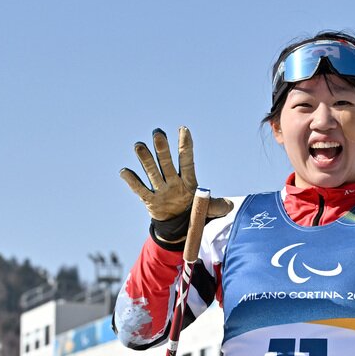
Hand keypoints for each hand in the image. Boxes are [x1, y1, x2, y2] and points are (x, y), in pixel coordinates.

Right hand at [119, 127, 231, 244]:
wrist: (179, 226)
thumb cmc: (195, 212)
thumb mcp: (208, 210)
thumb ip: (217, 206)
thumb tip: (230, 206)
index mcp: (189, 181)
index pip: (187, 160)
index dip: (186, 146)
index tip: (183, 129)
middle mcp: (173, 181)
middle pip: (167, 163)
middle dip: (162, 148)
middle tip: (158, 133)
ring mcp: (161, 189)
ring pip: (152, 172)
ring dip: (145, 159)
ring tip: (138, 145)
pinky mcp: (150, 200)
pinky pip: (140, 190)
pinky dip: (132, 181)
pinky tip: (124, 171)